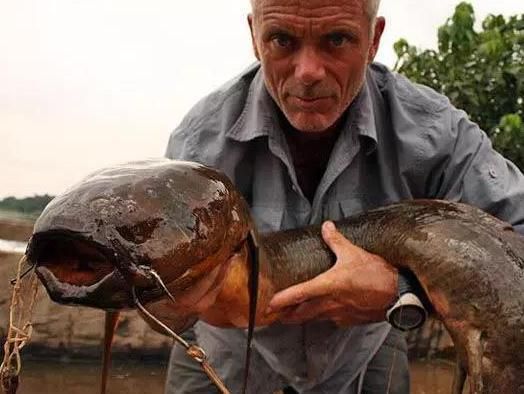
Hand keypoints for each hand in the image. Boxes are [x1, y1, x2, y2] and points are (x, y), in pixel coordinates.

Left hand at [267, 221, 397, 325]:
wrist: (399, 295)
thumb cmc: (376, 274)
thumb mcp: (353, 253)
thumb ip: (336, 241)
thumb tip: (326, 226)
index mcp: (327, 286)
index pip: (297, 294)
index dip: (281, 300)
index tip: (268, 305)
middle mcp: (329, 303)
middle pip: (300, 314)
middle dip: (286, 315)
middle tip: (274, 314)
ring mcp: (339, 315)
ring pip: (314, 318)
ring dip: (302, 317)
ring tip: (292, 314)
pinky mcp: (349, 321)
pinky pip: (331, 320)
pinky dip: (323, 317)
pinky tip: (324, 312)